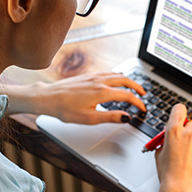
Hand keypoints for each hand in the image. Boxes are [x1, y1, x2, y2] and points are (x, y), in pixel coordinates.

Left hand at [0, 72, 146, 123]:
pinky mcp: (87, 75)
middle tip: (143, 95)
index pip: (127, 95)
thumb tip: (126, 117)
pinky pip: (108, 73)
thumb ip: (110, 117)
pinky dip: (117, 77)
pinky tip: (115, 81)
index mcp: (102, 92)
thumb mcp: (89, 118)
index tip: (142, 108)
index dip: (138, 102)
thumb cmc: (65, 109)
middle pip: (125, 80)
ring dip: (128, 80)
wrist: (48, 97)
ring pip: (117, 75)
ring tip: (133, 87)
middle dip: (137, 87)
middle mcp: (99, 81)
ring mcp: (93, 76)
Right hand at [155, 104, 191, 191]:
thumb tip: (168, 135)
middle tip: (185, 141)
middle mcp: (188, 133)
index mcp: (173, 131)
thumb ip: (165, 141)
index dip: (180, 112)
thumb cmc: (168, 174)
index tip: (181, 116)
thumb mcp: (159, 154)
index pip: (179, 109)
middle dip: (189, 130)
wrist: (180, 188)